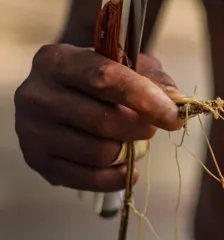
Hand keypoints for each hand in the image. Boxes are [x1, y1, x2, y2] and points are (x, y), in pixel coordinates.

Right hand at [14, 43, 181, 191]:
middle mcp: (36, 93)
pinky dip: (116, 177)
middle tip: (151, 127)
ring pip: (100, 153)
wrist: (62, 94)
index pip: (104, 79)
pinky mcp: (36, 160)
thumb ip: (155, 79)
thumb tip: (176, 102)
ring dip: (128, 152)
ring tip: (131, 142)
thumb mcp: (128, 65)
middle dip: (140, 128)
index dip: (144, 98)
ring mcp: (31, 130)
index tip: (173, 116)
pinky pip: (88, 179)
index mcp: (57, 60)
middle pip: (105, 121)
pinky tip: (125, 166)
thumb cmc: (101, 78)